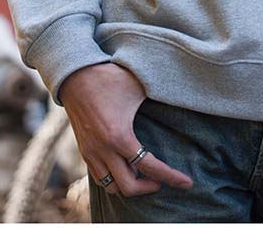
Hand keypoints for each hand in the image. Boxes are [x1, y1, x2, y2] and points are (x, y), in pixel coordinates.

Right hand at [61, 60, 192, 196]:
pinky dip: (114, 180)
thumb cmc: (109, 77)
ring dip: (130, 185)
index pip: (150, 167)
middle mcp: (104, 150)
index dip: (171, 177)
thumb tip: (181, 95)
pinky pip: (100, 179)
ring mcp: (92, 153)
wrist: (75, 75)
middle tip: (160, 179)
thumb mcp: (137, 84)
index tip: (187, 184)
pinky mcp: (85, 152)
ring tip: (143, 174)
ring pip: (112, 188)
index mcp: (120, 136)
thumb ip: (157, 94)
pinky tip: (125, 169)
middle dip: (149, 187)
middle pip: (129, 187)